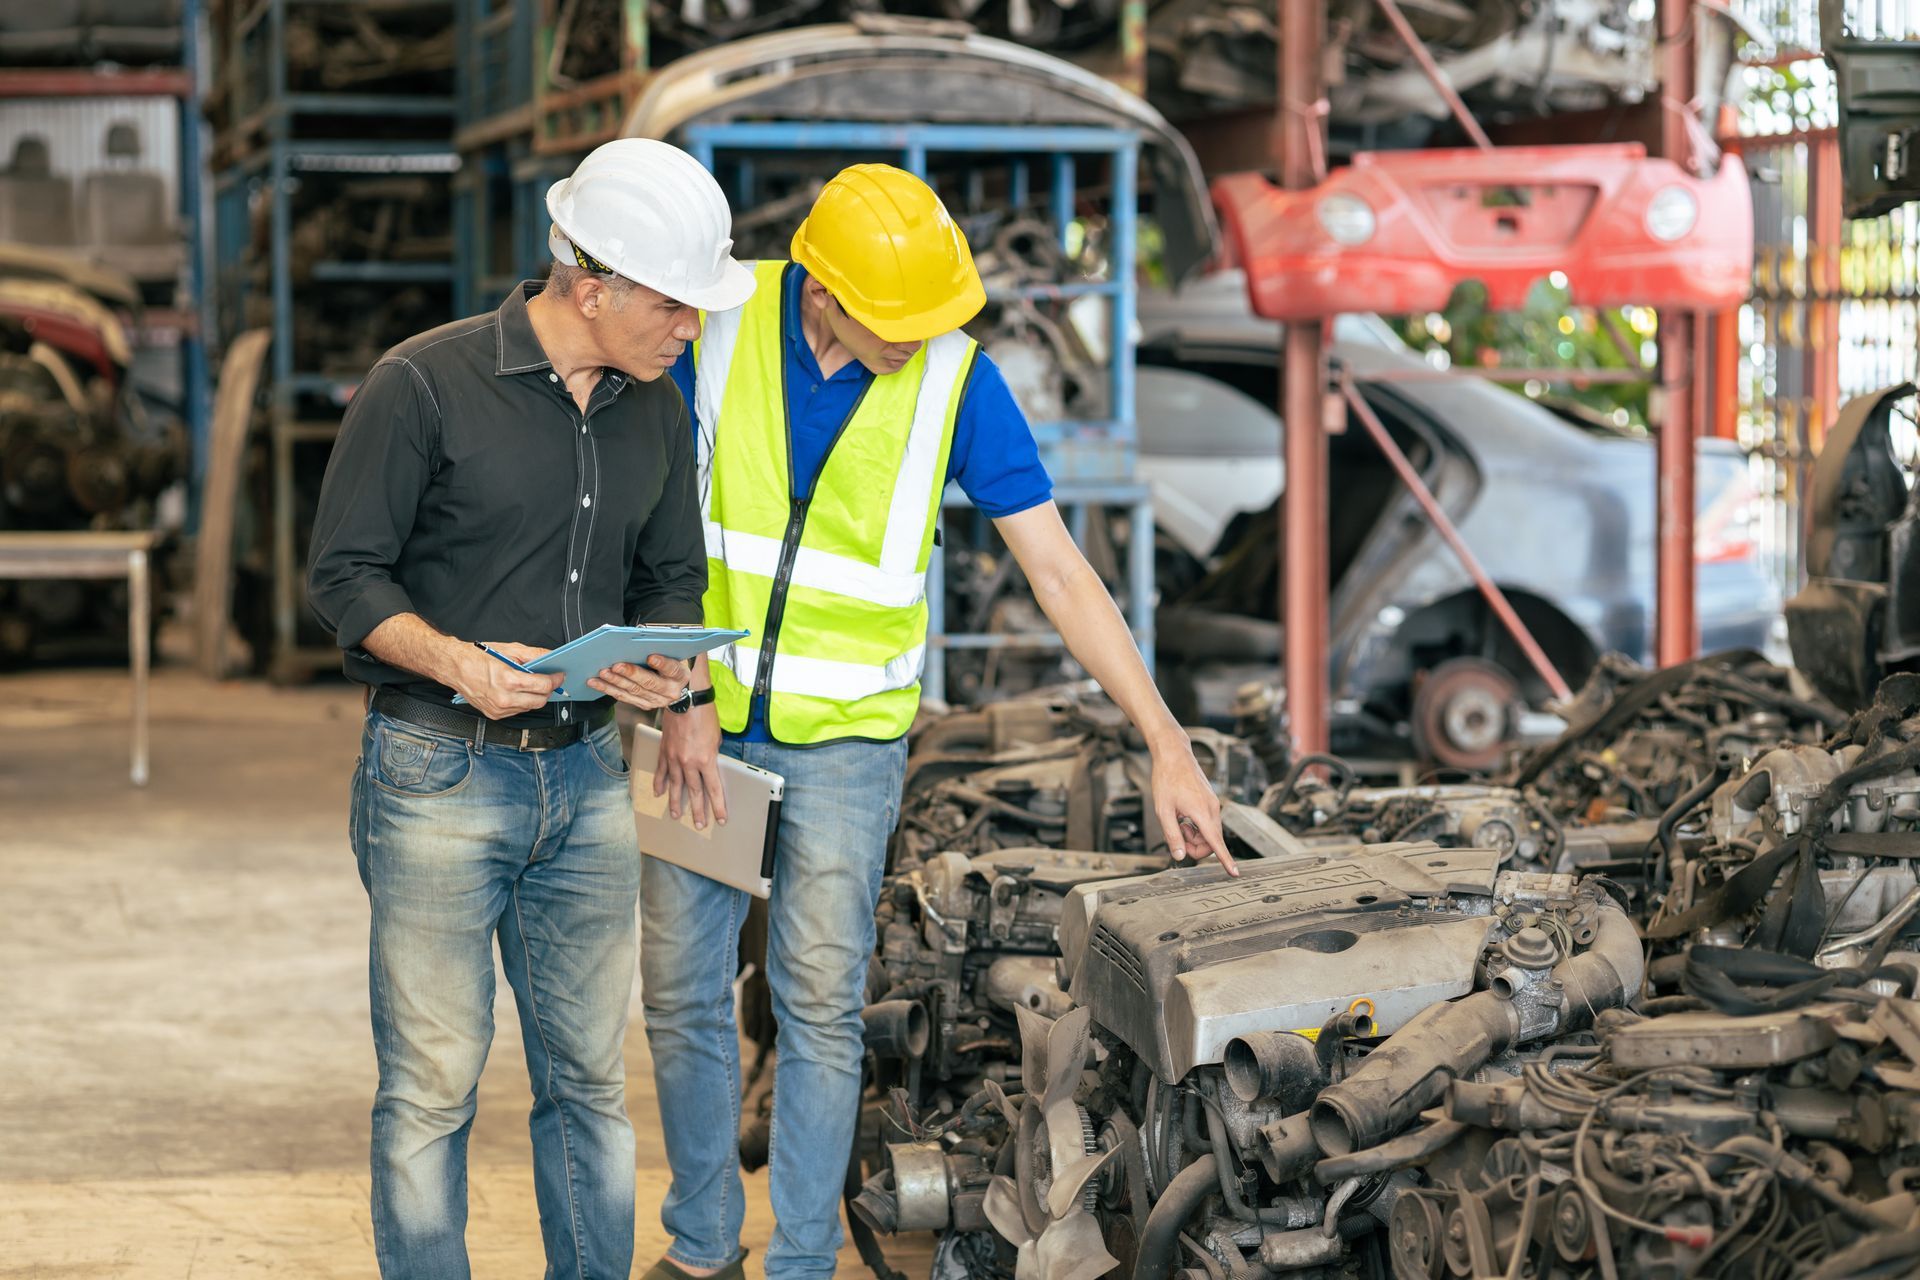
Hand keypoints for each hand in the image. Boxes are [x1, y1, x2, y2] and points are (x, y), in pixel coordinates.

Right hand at [450, 641, 561, 720]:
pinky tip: (517, 691)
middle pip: (540, 701)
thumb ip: (534, 654)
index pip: (543, 686)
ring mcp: (498, 709)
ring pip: (529, 707)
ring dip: (534, 697)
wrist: (454, 667)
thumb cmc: (477, 656)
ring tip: (530, 684)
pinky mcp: (494, 715)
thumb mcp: (509, 649)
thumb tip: (552, 656)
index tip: (559, 675)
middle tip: (548, 680)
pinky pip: (517, 711)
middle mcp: (504, 698)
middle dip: (547, 690)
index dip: (555, 680)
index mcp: (508, 680)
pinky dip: (522, 702)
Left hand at [586, 654, 691, 710]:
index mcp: (679, 675)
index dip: (662, 663)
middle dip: (631, 673)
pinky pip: (624, 697)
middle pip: (649, 682)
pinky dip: (609, 689)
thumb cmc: (670, 665)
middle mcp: (669, 691)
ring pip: (633, 691)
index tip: (651, 657)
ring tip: (602, 673)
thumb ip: (660, 648)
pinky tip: (597, 682)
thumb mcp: (672, 655)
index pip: (671, 669)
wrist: (675, 687)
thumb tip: (638, 637)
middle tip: (616, 666)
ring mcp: (656, 700)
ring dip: (615, 682)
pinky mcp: (643, 705)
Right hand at [655, 697, 727, 828]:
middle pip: (695, 792)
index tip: (721, 819)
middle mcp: (689, 763)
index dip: (718, 806)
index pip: (714, 789)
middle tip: (699, 824)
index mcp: (706, 760)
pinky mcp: (664, 751)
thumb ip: (712, 755)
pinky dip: (659, 783)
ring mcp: (674, 758)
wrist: (686, 699)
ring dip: (676, 802)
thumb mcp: (716, 739)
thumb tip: (708, 764)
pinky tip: (658, 793)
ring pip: (675, 786)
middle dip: (698, 811)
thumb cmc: (705, 716)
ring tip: (676, 815)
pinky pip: (661, 771)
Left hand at [1151, 737, 1236, 875]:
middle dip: (1194, 846)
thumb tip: (1180, 856)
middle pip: (1212, 841)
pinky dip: (1196, 826)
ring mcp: (1213, 804)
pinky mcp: (1210, 801)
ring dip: (1194, 835)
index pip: (1216, 842)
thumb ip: (1172, 835)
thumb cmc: (1167, 779)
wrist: (1174, 755)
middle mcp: (1213, 809)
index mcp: (1202, 812)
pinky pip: (1207, 823)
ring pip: (1209, 833)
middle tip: (1176, 834)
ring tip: (1177, 820)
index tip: (1234, 873)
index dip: (1225, 860)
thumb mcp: (1163, 811)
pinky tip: (1183, 815)